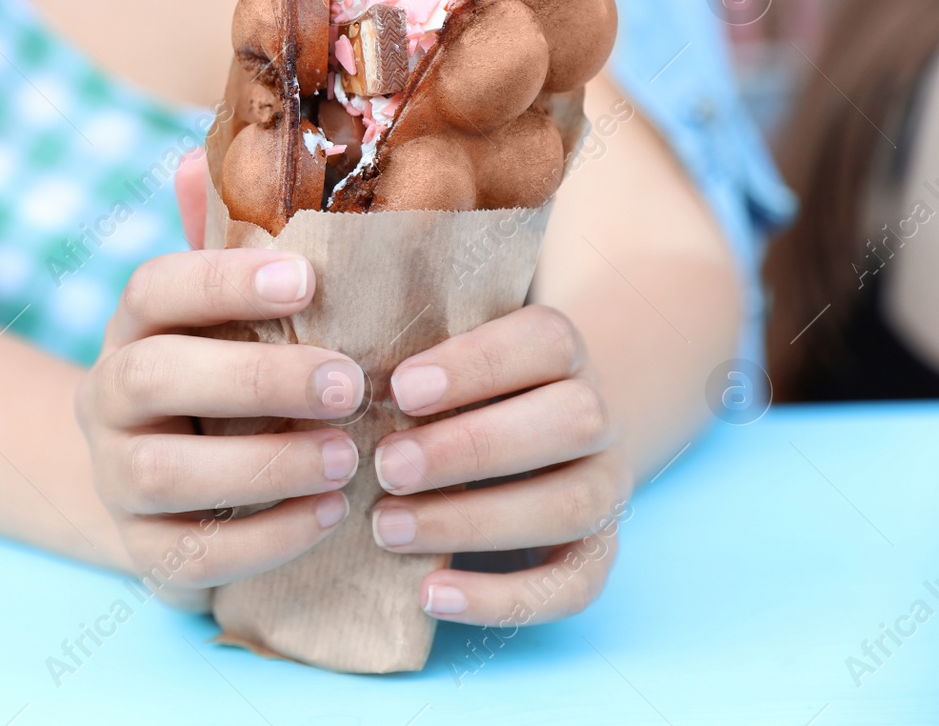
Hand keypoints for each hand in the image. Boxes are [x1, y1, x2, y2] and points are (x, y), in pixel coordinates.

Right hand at [75, 245, 366, 610]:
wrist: (159, 488)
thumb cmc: (215, 375)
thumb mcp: (218, 314)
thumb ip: (221, 242)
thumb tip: (199, 153)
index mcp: (131, 328)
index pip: (153, 289)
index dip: (223, 280)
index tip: (309, 278)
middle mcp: (106, 398)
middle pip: (153, 378)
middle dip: (253, 378)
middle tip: (349, 384)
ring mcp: (115, 480)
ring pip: (163, 474)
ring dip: (263, 465)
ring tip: (348, 458)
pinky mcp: (144, 555)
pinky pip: (193, 555)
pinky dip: (267, 538)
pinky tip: (331, 516)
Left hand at [370, 304, 632, 625]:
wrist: (539, 435)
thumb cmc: (463, 390)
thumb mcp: (447, 359)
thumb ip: (411, 356)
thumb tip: (333, 373)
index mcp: (562, 353)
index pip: (545, 341)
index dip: (476, 364)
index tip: (401, 389)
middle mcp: (598, 416)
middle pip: (571, 421)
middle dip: (472, 447)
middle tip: (386, 466)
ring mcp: (605, 487)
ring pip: (571, 505)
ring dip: (474, 522)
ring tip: (387, 529)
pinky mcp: (596, 554)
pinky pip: (571, 586)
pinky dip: (500, 597)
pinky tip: (429, 594)